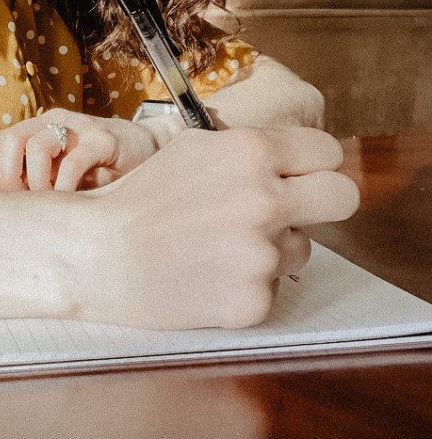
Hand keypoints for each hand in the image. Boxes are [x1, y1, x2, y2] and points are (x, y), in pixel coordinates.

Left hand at [0, 109, 159, 191]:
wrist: (148, 149)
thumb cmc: (100, 168)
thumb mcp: (60, 172)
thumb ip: (34, 180)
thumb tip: (1, 207)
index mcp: (37, 128)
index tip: (4, 201)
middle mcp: (53, 122)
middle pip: (9, 140)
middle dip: (7, 178)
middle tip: (23, 205)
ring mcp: (78, 128)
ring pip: (36, 147)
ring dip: (35, 183)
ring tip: (48, 202)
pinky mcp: (104, 140)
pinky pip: (72, 162)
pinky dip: (64, 186)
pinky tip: (70, 200)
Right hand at [84, 126, 360, 330]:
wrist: (101, 254)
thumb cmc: (142, 196)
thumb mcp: (194, 146)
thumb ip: (249, 149)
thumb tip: (293, 157)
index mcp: (251, 151)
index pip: (327, 150)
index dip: (315, 161)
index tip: (305, 171)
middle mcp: (265, 199)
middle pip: (344, 197)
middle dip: (324, 199)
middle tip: (296, 205)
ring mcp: (263, 254)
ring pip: (303, 246)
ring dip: (274, 244)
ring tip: (222, 242)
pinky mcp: (255, 300)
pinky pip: (273, 286)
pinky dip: (247, 280)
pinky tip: (209, 270)